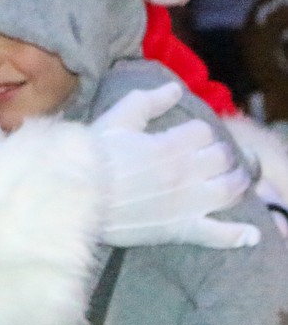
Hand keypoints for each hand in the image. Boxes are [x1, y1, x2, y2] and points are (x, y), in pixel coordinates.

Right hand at [93, 83, 257, 247]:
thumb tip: (176, 89)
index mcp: (173, 144)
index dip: (196, 132)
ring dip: (236, 182)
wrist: (76, 194)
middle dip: (218, 154)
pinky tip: (249, 234)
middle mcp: (188, 172)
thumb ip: (149, 101)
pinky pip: (218, 234)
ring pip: (230, 189)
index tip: (186, 136)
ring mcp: (189, 203)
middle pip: (222, 157)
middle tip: (209, 157)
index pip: (203, 132)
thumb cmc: (92, 155)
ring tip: (232, 180)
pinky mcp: (182, 229)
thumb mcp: (118, 119)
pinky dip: (236, 235)